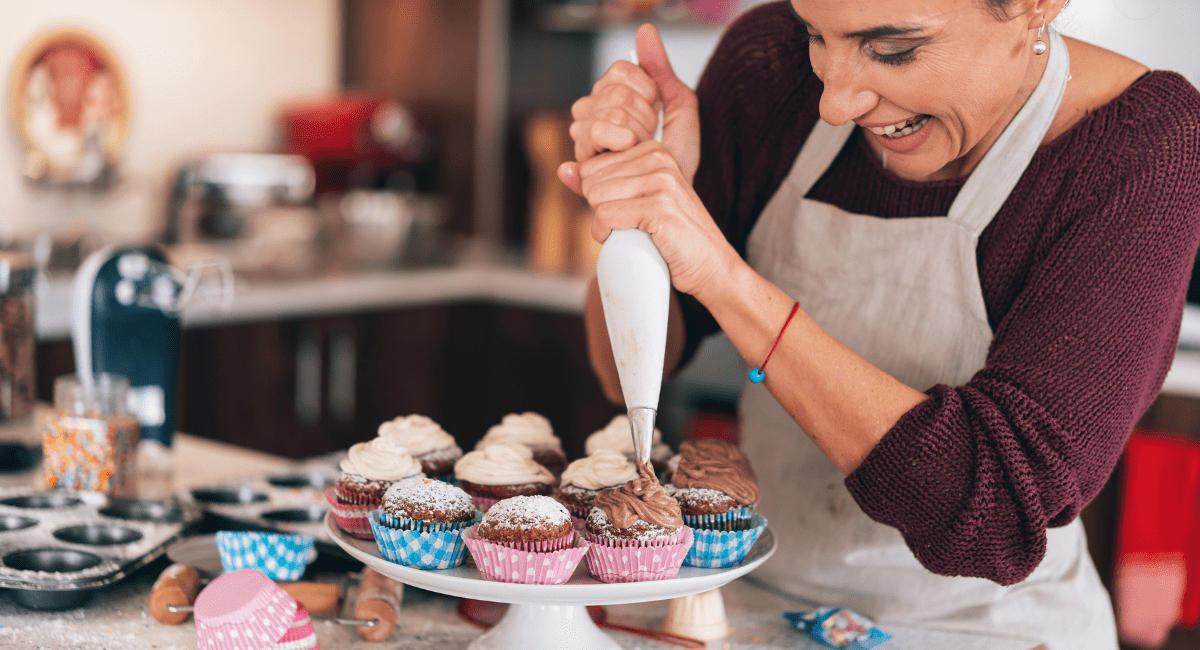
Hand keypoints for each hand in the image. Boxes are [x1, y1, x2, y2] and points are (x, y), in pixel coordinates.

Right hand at [558, 24, 699, 194]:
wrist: (674, 196)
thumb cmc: (677, 157)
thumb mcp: (680, 107)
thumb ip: (661, 68)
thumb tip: (645, 31)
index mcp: (613, 94)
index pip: (621, 70)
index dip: (647, 90)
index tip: (658, 112)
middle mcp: (592, 111)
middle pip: (615, 92)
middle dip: (644, 117)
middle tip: (651, 139)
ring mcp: (583, 136)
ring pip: (606, 112)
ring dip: (635, 134)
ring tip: (640, 152)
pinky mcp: (581, 162)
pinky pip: (591, 135)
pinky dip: (610, 144)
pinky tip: (614, 154)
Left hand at [578, 140, 738, 299]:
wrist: (711, 267)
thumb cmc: (672, 237)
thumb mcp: (636, 201)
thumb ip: (600, 183)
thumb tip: (563, 169)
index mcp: (653, 150)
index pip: (592, 166)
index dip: (601, 197)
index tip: (627, 209)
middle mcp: (658, 158)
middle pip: (591, 181)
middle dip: (602, 209)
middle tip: (631, 224)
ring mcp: (661, 181)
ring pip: (596, 198)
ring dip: (606, 224)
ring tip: (634, 232)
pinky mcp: (659, 207)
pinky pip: (606, 216)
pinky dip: (609, 235)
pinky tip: (630, 240)